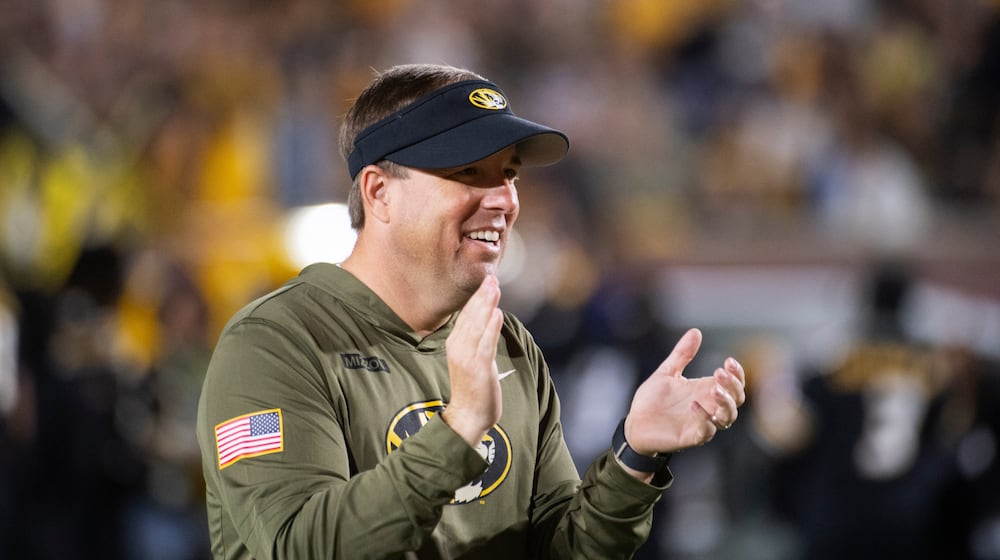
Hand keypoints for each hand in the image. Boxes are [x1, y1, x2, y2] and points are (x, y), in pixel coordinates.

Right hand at [442, 276, 504, 447]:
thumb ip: (476, 338)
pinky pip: (485, 344)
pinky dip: (491, 328)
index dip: (477, 298)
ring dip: (486, 306)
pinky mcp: (478, 368)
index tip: (487, 281)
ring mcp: (467, 358)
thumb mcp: (470, 358)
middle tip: (492, 278)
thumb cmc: (472, 387)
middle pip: (471, 316)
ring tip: (494, 288)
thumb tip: (487, 317)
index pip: (466, 315)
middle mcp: (458, 348)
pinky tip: (497, 314)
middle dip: (482, 296)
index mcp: (455, 343)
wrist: (468, 416)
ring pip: (478, 326)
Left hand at [624, 328, 745, 461]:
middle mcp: (708, 407)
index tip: (729, 361)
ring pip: (728, 417)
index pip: (734, 384)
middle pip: (736, 399)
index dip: (737, 374)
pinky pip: (706, 432)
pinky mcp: (691, 436)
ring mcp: (701, 422)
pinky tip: (695, 406)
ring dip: (725, 403)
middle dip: (733, 385)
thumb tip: (695, 331)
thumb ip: (682, 354)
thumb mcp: (667, 372)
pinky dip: (705, 420)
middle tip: (720, 372)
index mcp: (705, 390)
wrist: (634, 423)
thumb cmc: (652, 400)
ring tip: (713, 388)